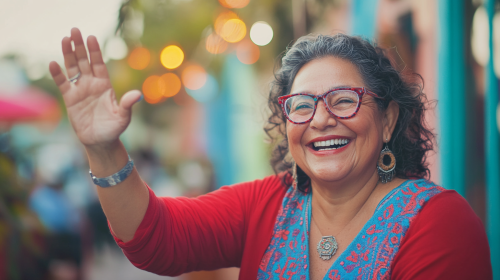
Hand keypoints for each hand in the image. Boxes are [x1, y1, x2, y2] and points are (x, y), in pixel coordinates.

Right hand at [49, 28, 140, 149]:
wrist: (100, 141)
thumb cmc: (114, 129)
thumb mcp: (123, 116)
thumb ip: (128, 104)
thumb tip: (138, 95)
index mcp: (105, 85)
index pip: (99, 64)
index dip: (95, 51)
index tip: (92, 37)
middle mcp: (92, 84)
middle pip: (84, 61)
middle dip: (80, 46)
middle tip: (74, 30)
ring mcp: (80, 90)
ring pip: (73, 68)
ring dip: (68, 54)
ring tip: (64, 39)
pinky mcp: (70, 99)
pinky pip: (63, 84)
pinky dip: (57, 74)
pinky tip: (53, 63)